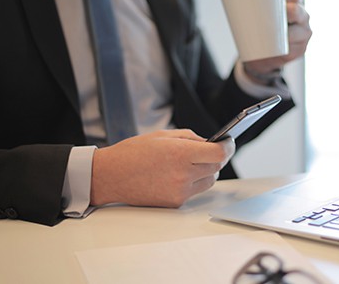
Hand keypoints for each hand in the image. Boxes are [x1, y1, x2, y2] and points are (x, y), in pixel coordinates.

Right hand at [89, 129, 234, 207]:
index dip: (228, 147)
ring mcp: (180, 191)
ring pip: (209, 180)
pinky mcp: (175, 203)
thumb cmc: (133, 152)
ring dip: (207, 171)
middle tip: (211, 150)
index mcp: (180, 153)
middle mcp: (183, 174)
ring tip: (192, 163)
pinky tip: (177, 174)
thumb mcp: (162, 135)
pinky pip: (195, 191)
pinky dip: (193, 182)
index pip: (219, 153)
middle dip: (216, 157)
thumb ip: (190, 138)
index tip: (228, 142)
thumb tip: (210, 142)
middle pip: (217, 167)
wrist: (110, 176)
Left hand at [243, 0, 311, 79]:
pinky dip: (292, 49)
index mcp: (292, 3)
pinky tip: (289, 47)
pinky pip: (297, 49)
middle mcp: (301, 16)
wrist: (262, 54)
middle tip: (277, 14)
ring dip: (292, 33)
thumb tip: (228, 2)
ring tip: (282, 34)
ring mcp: (303, 33)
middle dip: (291, 12)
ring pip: (300, 31)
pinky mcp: (299, 49)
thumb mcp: (255, 15)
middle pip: (299, 11)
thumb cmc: (259, 29)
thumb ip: (247, 7)